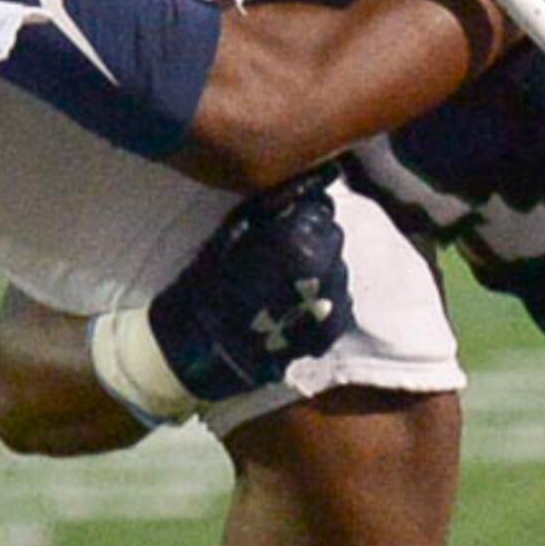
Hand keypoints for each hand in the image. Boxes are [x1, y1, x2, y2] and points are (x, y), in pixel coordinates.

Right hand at [145, 171, 355, 407]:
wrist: (204, 350)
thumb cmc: (208, 289)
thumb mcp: (230, 235)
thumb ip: (267, 213)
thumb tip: (290, 194)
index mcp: (296, 240)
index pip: (319, 208)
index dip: (302, 214)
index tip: (288, 221)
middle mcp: (321, 267)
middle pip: (333, 237)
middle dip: (315, 239)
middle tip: (288, 252)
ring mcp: (330, 302)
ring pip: (339, 270)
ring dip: (322, 271)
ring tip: (291, 283)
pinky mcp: (330, 332)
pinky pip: (341, 303)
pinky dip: (326, 301)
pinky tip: (301, 306)